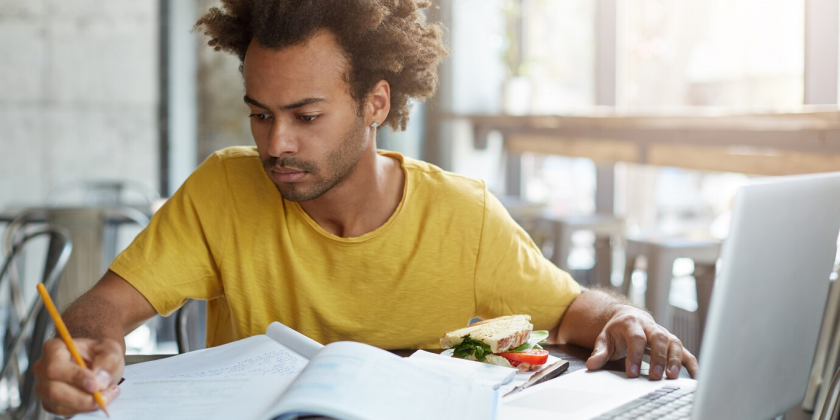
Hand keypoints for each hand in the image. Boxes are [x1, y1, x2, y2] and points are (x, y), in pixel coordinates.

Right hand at [33, 338, 123, 416]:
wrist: (99, 364)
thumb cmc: (100, 354)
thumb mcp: (110, 350)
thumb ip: (108, 361)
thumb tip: (100, 380)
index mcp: (54, 349)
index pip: (55, 365)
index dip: (75, 377)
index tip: (95, 384)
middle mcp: (43, 368)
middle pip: (54, 389)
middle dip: (82, 397)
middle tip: (105, 394)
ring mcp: (44, 387)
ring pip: (59, 404)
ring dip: (85, 404)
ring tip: (106, 395)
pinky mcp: (50, 402)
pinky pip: (64, 411)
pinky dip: (83, 409)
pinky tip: (97, 399)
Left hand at [584, 305, 698, 379]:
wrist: (628, 316)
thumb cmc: (617, 330)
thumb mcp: (605, 338)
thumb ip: (600, 352)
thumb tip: (592, 364)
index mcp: (631, 322)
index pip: (636, 337)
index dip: (635, 355)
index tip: (633, 373)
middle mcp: (649, 325)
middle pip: (658, 338)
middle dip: (658, 358)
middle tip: (655, 377)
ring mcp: (662, 332)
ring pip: (673, 342)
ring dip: (675, 359)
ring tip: (671, 377)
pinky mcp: (671, 341)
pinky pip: (685, 350)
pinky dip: (691, 363)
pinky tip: (693, 376)